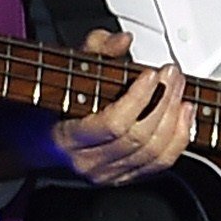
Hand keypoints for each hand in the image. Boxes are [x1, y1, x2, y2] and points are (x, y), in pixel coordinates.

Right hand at [0, 29, 194, 187]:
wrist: (37, 142)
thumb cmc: (51, 105)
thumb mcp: (67, 70)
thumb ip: (95, 49)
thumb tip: (122, 41)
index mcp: (69, 137)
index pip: (113, 124)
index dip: (138, 99)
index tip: (150, 74)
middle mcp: (89, 163)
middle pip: (139, 138)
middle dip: (164, 102)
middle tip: (172, 74)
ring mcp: (108, 175)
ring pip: (154, 155)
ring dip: (175, 120)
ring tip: (180, 92)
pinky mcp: (124, 179)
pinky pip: (160, 165)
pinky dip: (178, 140)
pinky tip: (183, 116)